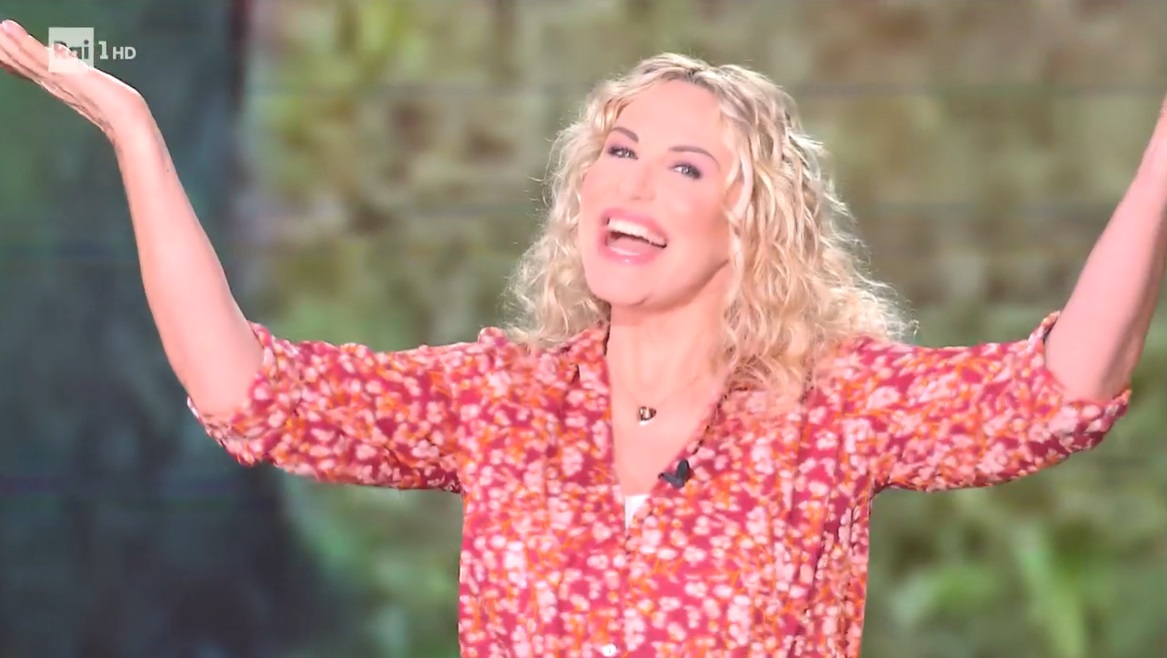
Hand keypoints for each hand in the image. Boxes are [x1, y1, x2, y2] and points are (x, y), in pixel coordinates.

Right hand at [0, 19, 147, 139]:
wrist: (128, 124)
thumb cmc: (119, 109)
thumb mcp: (93, 83)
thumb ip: (73, 66)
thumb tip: (57, 49)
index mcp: (62, 87)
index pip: (32, 70)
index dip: (14, 60)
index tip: (0, 51)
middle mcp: (56, 85)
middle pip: (24, 65)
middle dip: (6, 52)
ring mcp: (59, 80)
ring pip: (26, 59)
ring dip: (8, 45)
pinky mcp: (65, 74)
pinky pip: (39, 56)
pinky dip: (23, 43)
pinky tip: (8, 29)